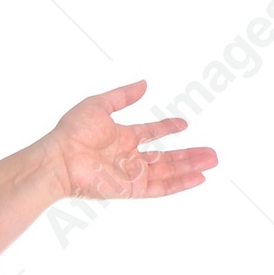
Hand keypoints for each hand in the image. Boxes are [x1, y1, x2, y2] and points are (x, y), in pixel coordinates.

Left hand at [46, 79, 216, 202]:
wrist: (61, 158)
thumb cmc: (72, 132)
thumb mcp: (99, 104)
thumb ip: (123, 96)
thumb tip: (144, 84)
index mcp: (120, 138)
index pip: (149, 133)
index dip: (166, 128)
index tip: (183, 124)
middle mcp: (127, 158)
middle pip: (165, 158)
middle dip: (188, 155)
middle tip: (211, 153)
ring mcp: (130, 175)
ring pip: (168, 172)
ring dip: (191, 167)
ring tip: (212, 161)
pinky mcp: (131, 190)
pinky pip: (160, 188)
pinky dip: (180, 184)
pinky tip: (199, 178)